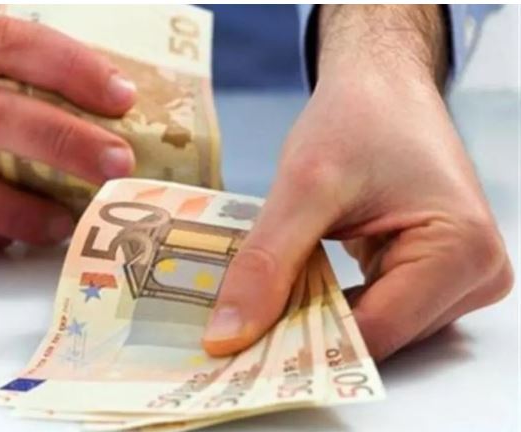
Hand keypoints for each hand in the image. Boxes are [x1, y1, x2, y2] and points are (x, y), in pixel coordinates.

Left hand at [203, 5, 512, 360]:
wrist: (381, 84)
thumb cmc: (358, 116)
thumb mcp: (304, 186)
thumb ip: (267, 262)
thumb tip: (229, 334)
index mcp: (461, 251)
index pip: (376, 333)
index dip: (306, 346)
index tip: (242, 350)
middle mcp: (476, 273)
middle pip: (379, 337)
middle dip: (310, 333)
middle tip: (240, 332)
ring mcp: (459, 277)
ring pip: (375, 329)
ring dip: (320, 320)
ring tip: (267, 306)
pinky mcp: (435, 273)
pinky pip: (378, 309)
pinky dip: (334, 305)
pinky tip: (297, 293)